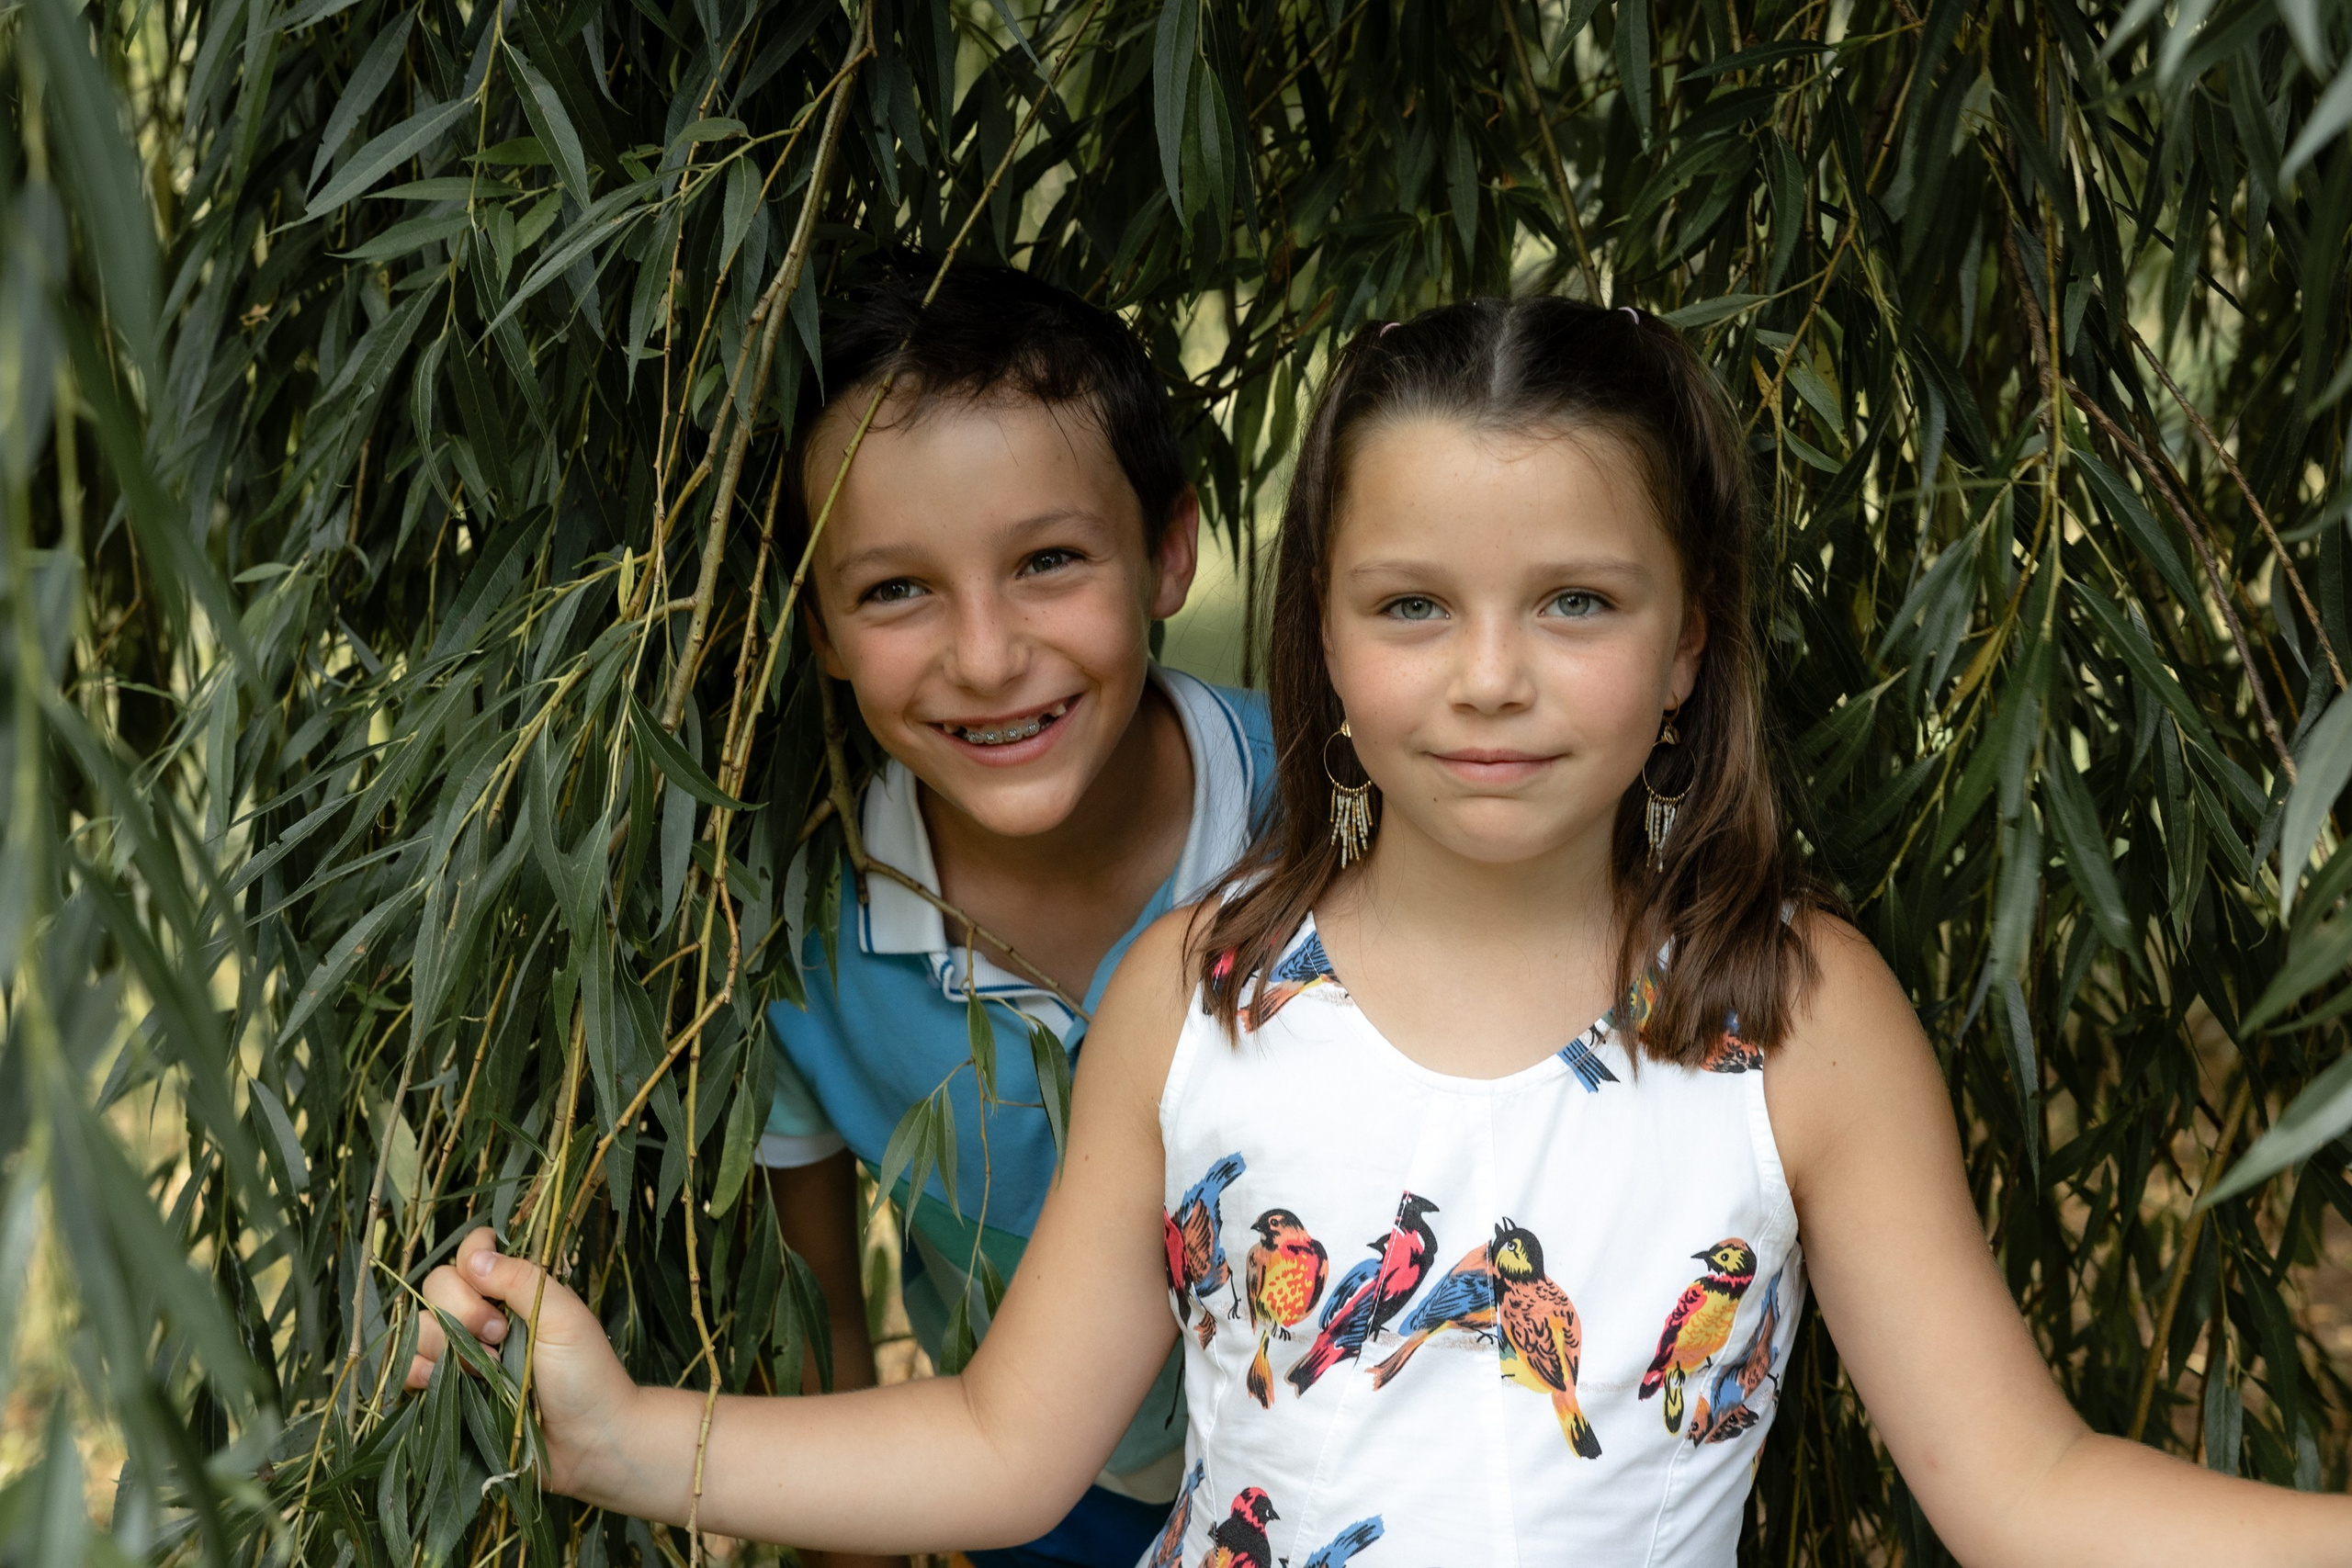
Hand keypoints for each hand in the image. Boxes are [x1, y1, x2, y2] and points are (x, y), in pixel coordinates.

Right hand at [412, 1227, 639, 1499]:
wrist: (587, 1443)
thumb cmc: (586, 1375)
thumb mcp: (564, 1317)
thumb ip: (523, 1281)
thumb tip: (475, 1256)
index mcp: (513, 1291)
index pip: (471, 1254)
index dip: (471, 1263)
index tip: (492, 1292)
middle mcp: (482, 1316)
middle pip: (436, 1286)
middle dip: (462, 1310)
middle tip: (499, 1338)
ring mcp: (462, 1354)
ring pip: (419, 1327)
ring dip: (444, 1345)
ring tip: (485, 1370)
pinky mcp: (447, 1390)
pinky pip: (408, 1369)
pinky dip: (416, 1371)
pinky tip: (436, 1381)